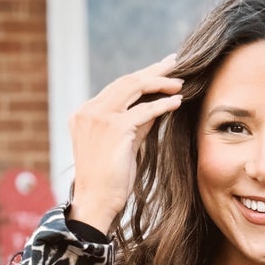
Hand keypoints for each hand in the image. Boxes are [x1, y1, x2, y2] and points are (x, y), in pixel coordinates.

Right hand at [68, 52, 184, 231]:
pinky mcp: (115, 128)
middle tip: (174, 62)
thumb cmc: (109, 180)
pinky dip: (162, 105)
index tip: (160, 70)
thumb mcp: (123, 145)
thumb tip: (157, 105)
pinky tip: (177, 102)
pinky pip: (144, 110)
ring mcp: (100, 118)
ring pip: (133, 88)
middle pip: (125, 82)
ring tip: (180, 82)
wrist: (97, 202)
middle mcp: (89, 111)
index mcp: (85, 114)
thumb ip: (136, 124)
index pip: (117, 88)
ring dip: (159, 82)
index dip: (141, 78)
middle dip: (152, 71)